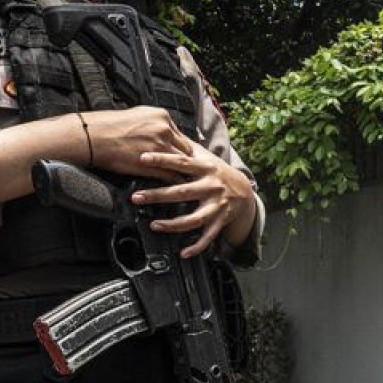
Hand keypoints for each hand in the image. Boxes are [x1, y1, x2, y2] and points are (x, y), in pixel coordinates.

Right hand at [82, 107, 196, 180]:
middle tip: (193, 171)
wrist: (93, 137)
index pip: (181, 135)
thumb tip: (164, 129)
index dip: (182, 147)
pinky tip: (177, 188)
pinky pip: (171, 176)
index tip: (186, 156)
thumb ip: (155, 122)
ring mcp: (159, 148)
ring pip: (181, 163)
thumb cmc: (109, 125)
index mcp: (162, 117)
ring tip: (192, 182)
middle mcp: (164, 131)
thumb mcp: (138, 114)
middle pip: (186, 149)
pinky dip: (175, 183)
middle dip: (187, 161)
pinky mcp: (152, 165)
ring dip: (184, 173)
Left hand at [128, 143, 256, 258]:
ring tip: (154, 225)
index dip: (162, 159)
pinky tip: (183, 252)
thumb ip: (187, 149)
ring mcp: (217, 206)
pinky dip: (196, 246)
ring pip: (194, 218)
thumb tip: (165, 130)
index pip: (182, 162)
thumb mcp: (206, 158)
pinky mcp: (220, 221)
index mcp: (206, 168)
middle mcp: (211, 187)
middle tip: (136, 197)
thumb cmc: (218, 173)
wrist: (245, 191)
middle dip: (158, 195)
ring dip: (173, 224)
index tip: (143, 158)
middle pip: (182, 192)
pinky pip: (207, 237)